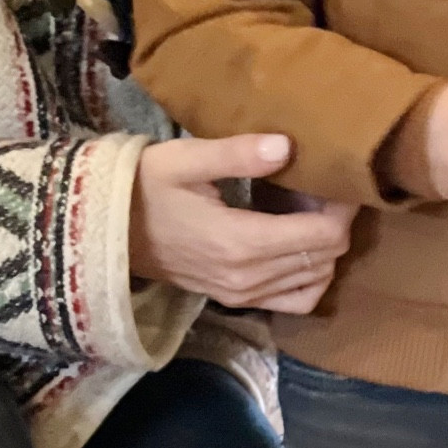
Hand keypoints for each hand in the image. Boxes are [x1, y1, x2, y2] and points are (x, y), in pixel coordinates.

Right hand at [130, 134, 356, 315]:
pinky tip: (301, 246)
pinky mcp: (236, 299)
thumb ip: (238, 155)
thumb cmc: (144, 186)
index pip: (323, 235)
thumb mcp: (185, 160)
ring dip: (326, 247)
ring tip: (313, 210)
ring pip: (316, 279)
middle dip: (338, 222)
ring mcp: (242, 294)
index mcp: (241, 242)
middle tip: (326, 186)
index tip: (339, 176)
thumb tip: (288, 146)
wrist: (105, 231)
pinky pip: (295, 300)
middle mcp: (248, 277)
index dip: (343, 206)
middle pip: (326, 257)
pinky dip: (311, 276)